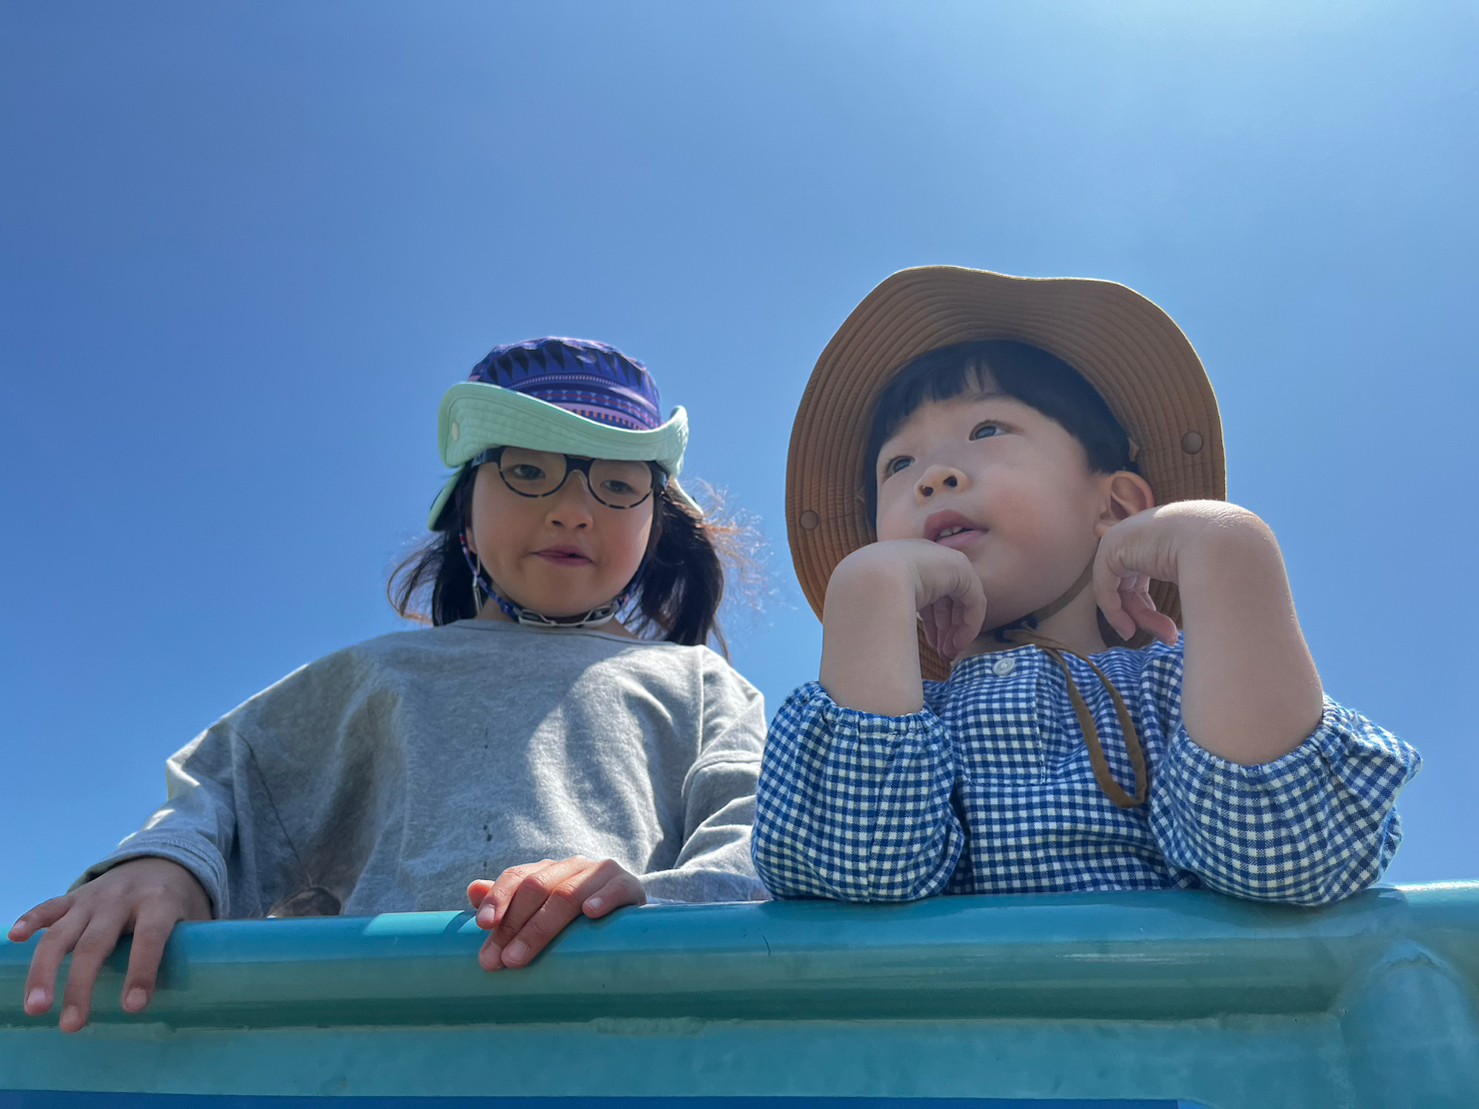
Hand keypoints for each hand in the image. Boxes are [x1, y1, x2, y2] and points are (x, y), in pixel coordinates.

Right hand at [8, 857, 211, 1031]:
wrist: (163, 860)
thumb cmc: (180, 903)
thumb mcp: (194, 918)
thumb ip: (196, 949)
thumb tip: (203, 995)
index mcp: (160, 902)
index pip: (150, 937)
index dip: (143, 970)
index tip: (133, 1008)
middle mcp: (123, 898)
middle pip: (96, 943)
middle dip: (81, 985)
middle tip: (72, 1025)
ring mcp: (94, 896)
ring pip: (62, 932)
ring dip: (45, 970)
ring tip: (36, 1008)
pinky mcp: (74, 897)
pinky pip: (49, 907)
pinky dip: (31, 920)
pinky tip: (14, 939)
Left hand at [466, 856, 644, 970]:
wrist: (632, 918)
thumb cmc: (579, 921)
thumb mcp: (544, 911)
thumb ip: (509, 902)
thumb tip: (472, 889)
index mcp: (549, 871)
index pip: (517, 877)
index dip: (498, 898)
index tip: (483, 926)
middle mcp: (573, 866)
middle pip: (537, 887)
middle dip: (513, 926)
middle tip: (498, 962)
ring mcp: (601, 874)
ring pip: (568, 893)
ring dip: (541, 926)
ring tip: (520, 957)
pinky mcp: (629, 886)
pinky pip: (615, 888)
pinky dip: (602, 899)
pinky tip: (590, 914)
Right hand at [837, 539, 987, 660]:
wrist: (871, 581)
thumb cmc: (866, 598)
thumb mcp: (878, 605)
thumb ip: (891, 612)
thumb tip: (891, 634)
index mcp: (904, 562)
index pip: (927, 594)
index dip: (932, 623)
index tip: (932, 645)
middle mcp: (926, 557)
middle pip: (945, 599)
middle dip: (945, 629)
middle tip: (944, 653)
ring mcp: (944, 560)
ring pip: (961, 602)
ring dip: (956, 630)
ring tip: (950, 653)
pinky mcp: (960, 568)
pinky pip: (973, 600)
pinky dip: (969, 624)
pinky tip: (959, 644)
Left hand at [1092, 501, 1240, 644]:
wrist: (1220, 541)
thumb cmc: (1222, 558)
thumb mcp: (1202, 576)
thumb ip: (1188, 586)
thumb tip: (1195, 616)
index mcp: (1159, 537)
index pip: (1143, 580)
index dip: (1149, 609)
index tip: (1169, 632)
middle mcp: (1139, 535)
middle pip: (1131, 587)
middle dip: (1148, 617)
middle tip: (1170, 638)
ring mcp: (1123, 539)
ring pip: (1119, 591)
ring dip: (1139, 619)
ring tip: (1165, 637)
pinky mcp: (1111, 549)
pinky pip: (1105, 588)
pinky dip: (1114, 612)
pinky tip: (1129, 630)